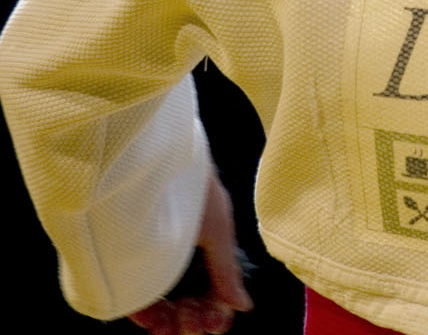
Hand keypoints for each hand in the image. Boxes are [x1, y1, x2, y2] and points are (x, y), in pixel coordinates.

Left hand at [127, 170, 252, 334]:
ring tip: (177, 326)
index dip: (216, 310)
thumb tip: (242, 305)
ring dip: (176, 322)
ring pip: (167, 305)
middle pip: (191, 300)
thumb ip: (228, 271)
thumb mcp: (218, 229)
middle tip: (197, 325)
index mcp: (206, 245)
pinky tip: (159, 323)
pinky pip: (139, 302)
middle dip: (197, 318)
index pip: (214, 288)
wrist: (150, 167)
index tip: (215, 323)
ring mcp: (153, 263)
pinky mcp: (126, 268)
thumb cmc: (192, 190)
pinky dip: (150, 318)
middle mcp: (180, 256)